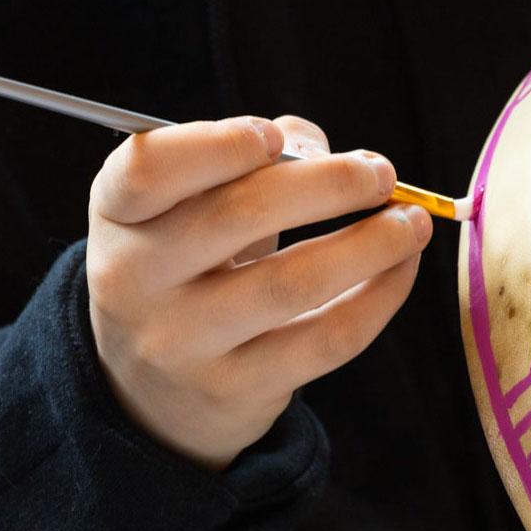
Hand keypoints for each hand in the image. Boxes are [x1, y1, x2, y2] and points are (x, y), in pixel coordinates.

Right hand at [86, 115, 431, 470]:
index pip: (148, 170)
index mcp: (118, 216)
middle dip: (326, 186)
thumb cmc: (189, 270)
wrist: (156, 392)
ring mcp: (183, 343)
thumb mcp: (189, 211)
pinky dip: (379, 298)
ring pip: (291, 283)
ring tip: (412, 223)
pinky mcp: (237, 389)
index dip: (216, 146)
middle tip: (380, 173)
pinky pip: (326, 338)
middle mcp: (136, 280)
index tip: (276, 138)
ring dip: (369, 245)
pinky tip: (402, 268)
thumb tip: (326, 148)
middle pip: (235, 217)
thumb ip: (252, 161)